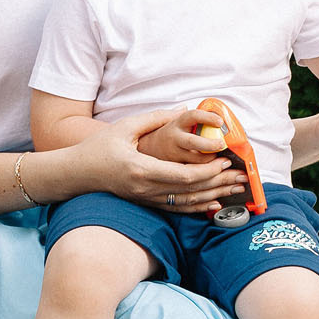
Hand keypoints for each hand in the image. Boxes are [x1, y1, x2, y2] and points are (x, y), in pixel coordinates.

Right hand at [82, 108, 237, 214]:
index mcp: (142, 169)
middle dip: (218, 184)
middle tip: (241, 177)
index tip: (224, 161)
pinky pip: (176, 208)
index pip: (183, 176)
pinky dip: (197, 207)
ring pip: (186, 203)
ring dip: (213, 196)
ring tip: (234, 189)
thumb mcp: (124, 127)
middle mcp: (145, 189)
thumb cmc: (97, 148)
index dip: (208, 171)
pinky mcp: (145, 203)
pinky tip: (214, 204)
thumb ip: (154, 117)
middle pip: (190, 191)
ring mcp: (145, 199)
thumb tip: (182, 109)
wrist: (77, 173)